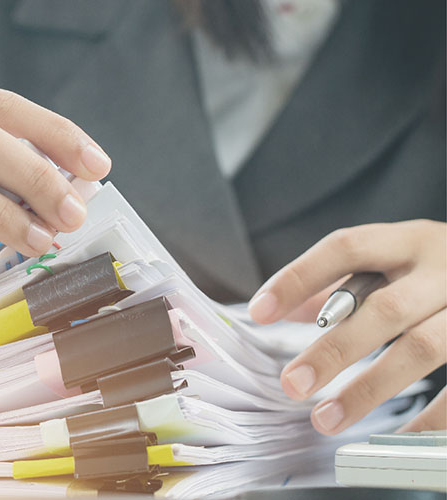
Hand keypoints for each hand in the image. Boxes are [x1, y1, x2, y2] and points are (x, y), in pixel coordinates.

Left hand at [248, 220, 445, 434]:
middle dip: (333, 350)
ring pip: (422, 348)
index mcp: (408, 241)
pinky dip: (429, 418)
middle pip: (383, 308)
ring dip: (369, 388)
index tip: (259, 312)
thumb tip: (283, 309)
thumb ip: (345, 283)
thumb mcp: (398, 260)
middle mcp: (443, 268)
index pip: (345, 248)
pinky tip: (395, 438)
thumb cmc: (439, 270)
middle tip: (293, 384)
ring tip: (327, 419)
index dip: (298, 277)